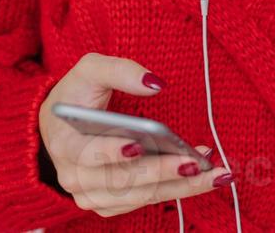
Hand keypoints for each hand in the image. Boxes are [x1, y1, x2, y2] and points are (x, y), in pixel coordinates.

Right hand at [38, 52, 232, 217]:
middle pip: (121, 181)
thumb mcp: (89, 71)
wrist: (62, 126)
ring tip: (212, 171)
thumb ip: (119, 70)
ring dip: (179, 185)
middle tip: (193, 161)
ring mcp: (92, 195)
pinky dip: (176, 189)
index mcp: (64, 144)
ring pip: (140, 196)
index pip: (87, 154)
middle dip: (160, 171)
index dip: (111, 152)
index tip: (138, 145)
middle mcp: (74, 178)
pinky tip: (201, 176)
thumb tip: (155, 83)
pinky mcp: (110, 204)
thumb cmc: (76, 96)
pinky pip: (147, 200)